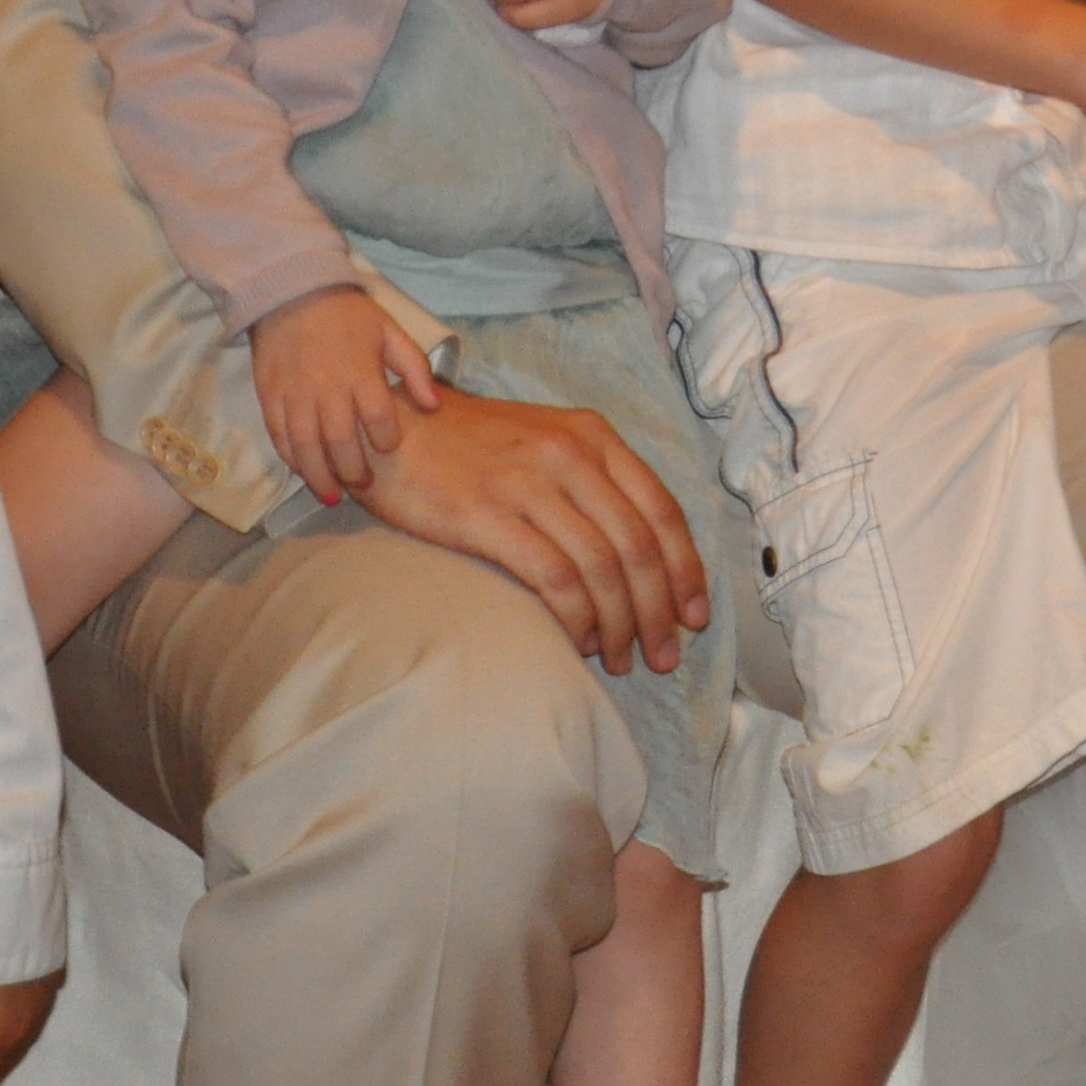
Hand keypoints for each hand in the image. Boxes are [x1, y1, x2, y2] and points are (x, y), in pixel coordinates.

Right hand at [247, 283, 443, 505]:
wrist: (291, 292)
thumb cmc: (347, 314)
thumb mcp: (390, 331)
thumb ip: (415, 368)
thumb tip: (434, 405)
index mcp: (360, 373)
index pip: (378, 418)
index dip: (386, 439)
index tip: (389, 447)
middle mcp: (327, 389)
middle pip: (341, 442)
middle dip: (353, 470)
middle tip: (363, 484)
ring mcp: (295, 396)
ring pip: (305, 448)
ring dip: (318, 476)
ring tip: (331, 495)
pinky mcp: (270, 397)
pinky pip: (279, 437)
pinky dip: (291, 458)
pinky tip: (303, 470)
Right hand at [356, 390, 708, 671]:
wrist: (391, 426)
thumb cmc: (472, 445)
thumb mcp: (547, 439)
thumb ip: (595, 482)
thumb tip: (640, 557)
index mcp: (594, 436)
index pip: (662, 510)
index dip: (686, 570)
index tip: (694, 616)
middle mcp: (570, 455)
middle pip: (638, 546)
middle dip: (658, 611)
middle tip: (663, 655)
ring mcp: (529, 483)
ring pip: (601, 567)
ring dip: (620, 624)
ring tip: (620, 659)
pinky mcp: (487, 514)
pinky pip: (553, 576)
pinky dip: (576, 617)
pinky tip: (579, 641)